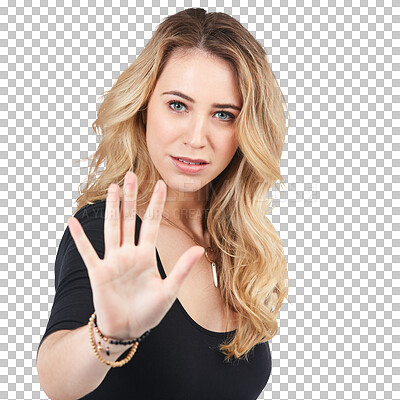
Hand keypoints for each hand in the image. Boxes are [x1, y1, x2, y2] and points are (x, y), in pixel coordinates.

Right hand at [67, 172, 204, 338]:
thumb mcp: (169, 291)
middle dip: (132, 198)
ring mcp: (113, 261)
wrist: (127, 329)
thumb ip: (182, 269)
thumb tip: (200, 249)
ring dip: (112, 209)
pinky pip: (87, 251)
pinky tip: (73, 221)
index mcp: (147, 256)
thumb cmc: (149, 311)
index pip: (153, 224)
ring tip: (113, 188)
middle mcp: (129, 253)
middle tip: (132, 175)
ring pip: (112, 229)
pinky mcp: (98, 272)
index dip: (157, 204)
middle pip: (130, 220)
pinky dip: (80, 237)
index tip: (162, 184)